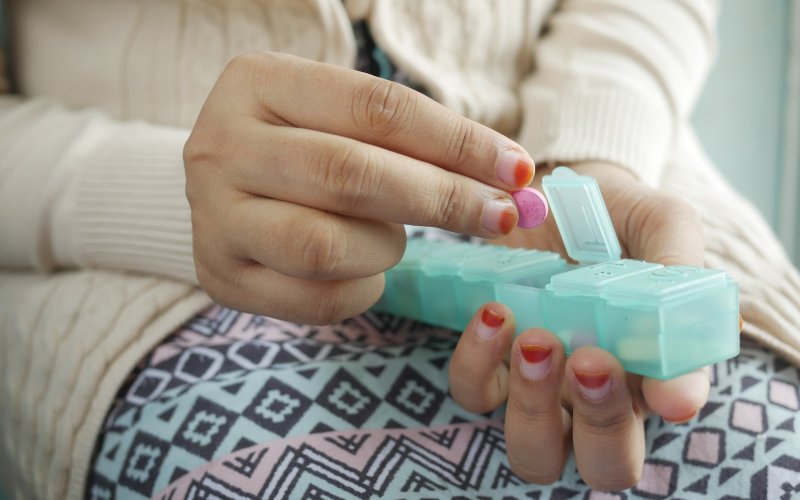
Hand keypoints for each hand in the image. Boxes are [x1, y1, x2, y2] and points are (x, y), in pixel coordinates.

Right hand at [184, 52, 535, 323]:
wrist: (225, 187)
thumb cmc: (304, 145)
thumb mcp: (343, 119)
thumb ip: (417, 141)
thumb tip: (515, 180)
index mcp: (259, 82)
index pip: (376, 108)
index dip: (457, 142)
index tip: (517, 169)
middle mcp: (222, 145)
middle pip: (351, 175)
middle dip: (442, 200)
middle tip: (499, 216)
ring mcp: (212, 216)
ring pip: (326, 246)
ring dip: (386, 248)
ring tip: (393, 238)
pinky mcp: (219, 275)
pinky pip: (314, 299)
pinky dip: (362, 290)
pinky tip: (366, 271)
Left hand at [449, 162, 710, 489]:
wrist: (551, 186)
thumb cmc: (616, 215)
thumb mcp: (661, 225)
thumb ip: (678, 276)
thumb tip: (682, 387)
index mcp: (652, 364)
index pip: (669, 412)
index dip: (668, 407)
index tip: (663, 387)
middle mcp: (597, 392)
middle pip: (605, 464)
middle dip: (600, 426)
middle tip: (590, 360)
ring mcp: (539, 385)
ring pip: (534, 451)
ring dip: (534, 406)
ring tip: (536, 339)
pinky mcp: (489, 363)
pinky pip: (474, 394)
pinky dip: (477, 364)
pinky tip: (493, 313)